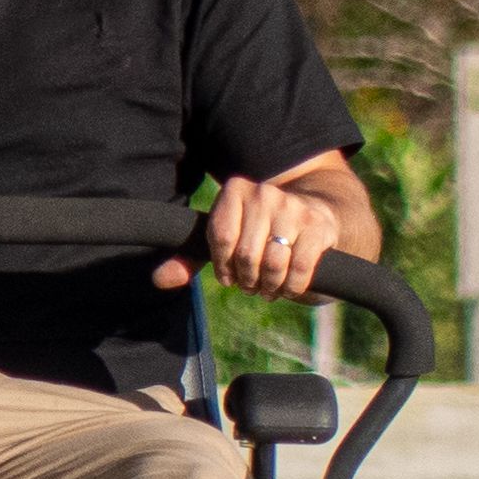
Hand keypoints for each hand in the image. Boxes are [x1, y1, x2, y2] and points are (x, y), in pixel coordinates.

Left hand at [155, 174, 343, 298]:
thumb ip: (190, 258)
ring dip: (270, 286)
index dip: (223, 266)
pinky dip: (293, 286)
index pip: (220, 238)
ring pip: (272, 263)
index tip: (229, 276)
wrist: (319, 215)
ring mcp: (294, 208)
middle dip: (247, 280)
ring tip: (270, 287)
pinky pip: (300, 268)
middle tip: (252, 285)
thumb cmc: (262, 233)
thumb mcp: (225, 240)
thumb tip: (159, 280)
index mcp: (235, 190)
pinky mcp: (318, 226)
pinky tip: (291, 286)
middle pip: (245, 254)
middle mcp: (264, 193)